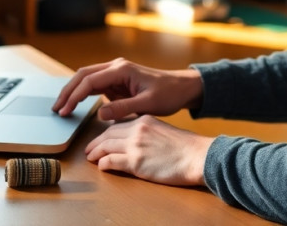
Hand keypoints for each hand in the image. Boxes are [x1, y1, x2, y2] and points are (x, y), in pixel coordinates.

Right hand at [53, 58, 203, 120]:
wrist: (181, 88)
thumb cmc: (168, 94)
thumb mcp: (148, 104)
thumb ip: (124, 108)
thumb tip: (100, 114)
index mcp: (121, 69)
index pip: (89, 81)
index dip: (74, 96)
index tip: (64, 111)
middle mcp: (115, 67)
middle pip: (83, 75)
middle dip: (67, 91)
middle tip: (55, 109)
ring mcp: (115, 72)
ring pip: (86, 78)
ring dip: (72, 91)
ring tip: (60, 107)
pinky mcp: (117, 80)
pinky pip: (94, 85)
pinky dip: (82, 93)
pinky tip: (74, 104)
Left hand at [85, 115, 212, 185]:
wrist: (196, 156)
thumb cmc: (185, 148)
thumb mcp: (164, 131)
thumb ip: (148, 132)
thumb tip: (137, 140)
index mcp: (145, 120)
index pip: (119, 125)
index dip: (107, 132)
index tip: (102, 138)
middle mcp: (137, 129)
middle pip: (108, 134)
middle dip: (96, 141)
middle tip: (90, 148)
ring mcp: (135, 145)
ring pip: (105, 146)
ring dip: (95, 152)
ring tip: (91, 157)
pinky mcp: (135, 162)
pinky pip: (110, 161)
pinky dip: (103, 164)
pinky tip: (102, 166)